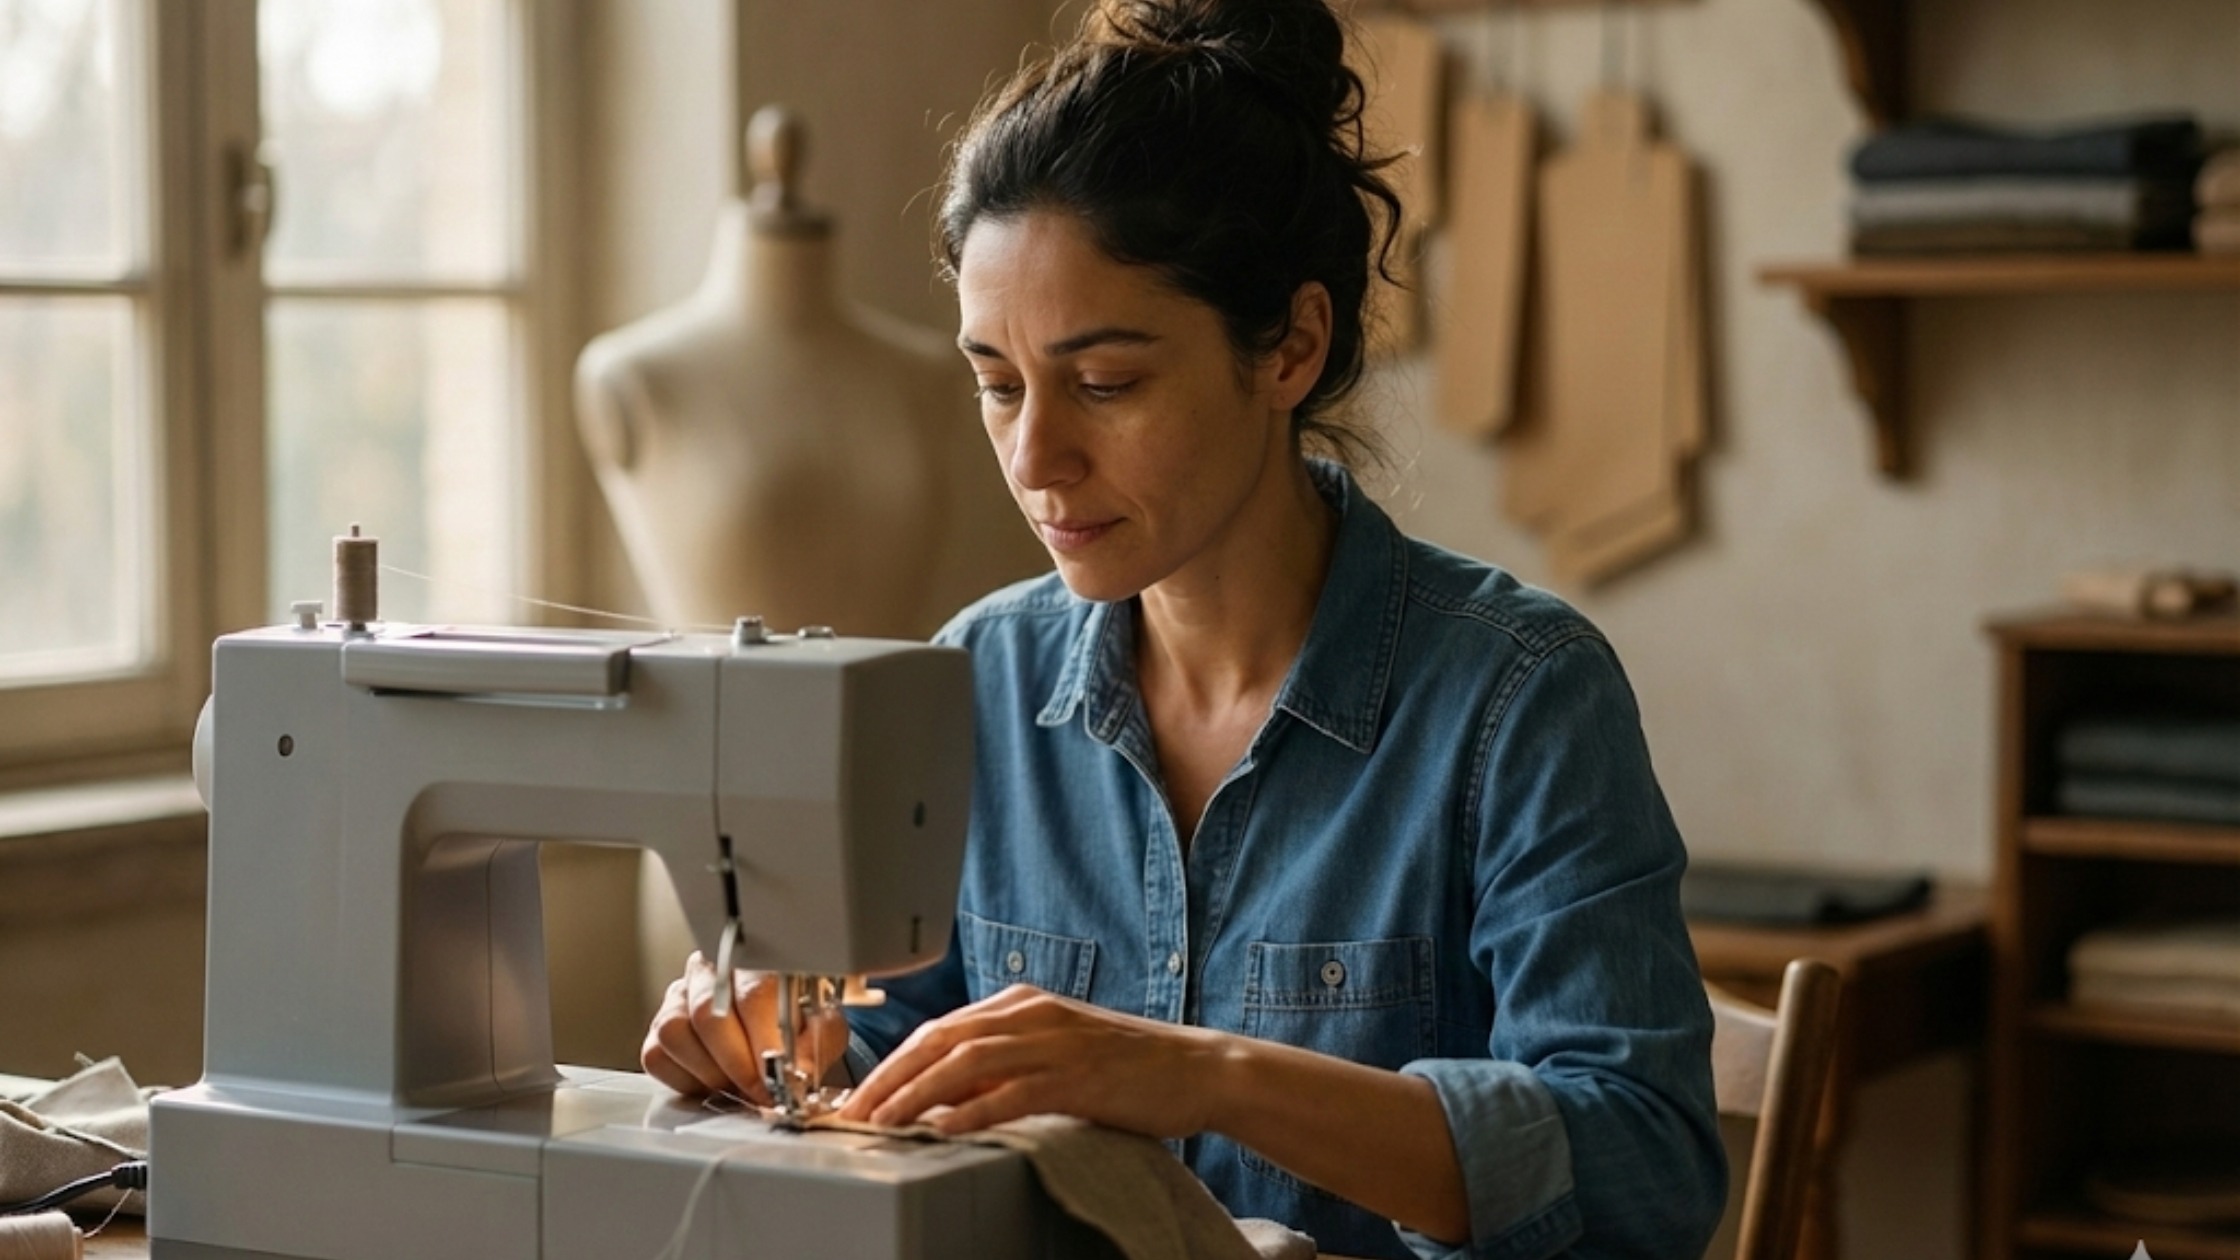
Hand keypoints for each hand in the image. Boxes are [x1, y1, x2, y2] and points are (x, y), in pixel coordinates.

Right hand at [639, 952, 849, 1103]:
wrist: (777, 1018)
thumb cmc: (799, 1019)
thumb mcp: (822, 1027)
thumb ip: (813, 1047)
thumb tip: (794, 1075)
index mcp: (757, 960)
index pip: (754, 995)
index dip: (765, 1044)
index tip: (777, 1081)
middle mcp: (712, 969)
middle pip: (708, 1014)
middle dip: (739, 1066)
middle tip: (760, 1092)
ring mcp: (679, 994)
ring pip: (674, 1033)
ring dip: (710, 1072)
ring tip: (738, 1082)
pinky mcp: (659, 1025)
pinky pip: (656, 1055)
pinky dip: (686, 1079)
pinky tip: (713, 1079)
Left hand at [836, 985, 1231, 1137]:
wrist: (1196, 1068)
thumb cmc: (1126, 1067)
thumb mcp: (1054, 1052)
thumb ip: (1002, 1065)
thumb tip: (943, 1097)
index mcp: (1021, 1003)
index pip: (939, 1028)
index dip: (892, 1062)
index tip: (860, 1096)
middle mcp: (1031, 1014)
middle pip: (939, 1039)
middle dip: (888, 1077)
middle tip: (851, 1113)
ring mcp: (1054, 1042)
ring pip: (964, 1062)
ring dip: (915, 1093)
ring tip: (881, 1123)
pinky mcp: (1077, 1076)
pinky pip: (1011, 1092)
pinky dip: (970, 1111)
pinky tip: (942, 1129)